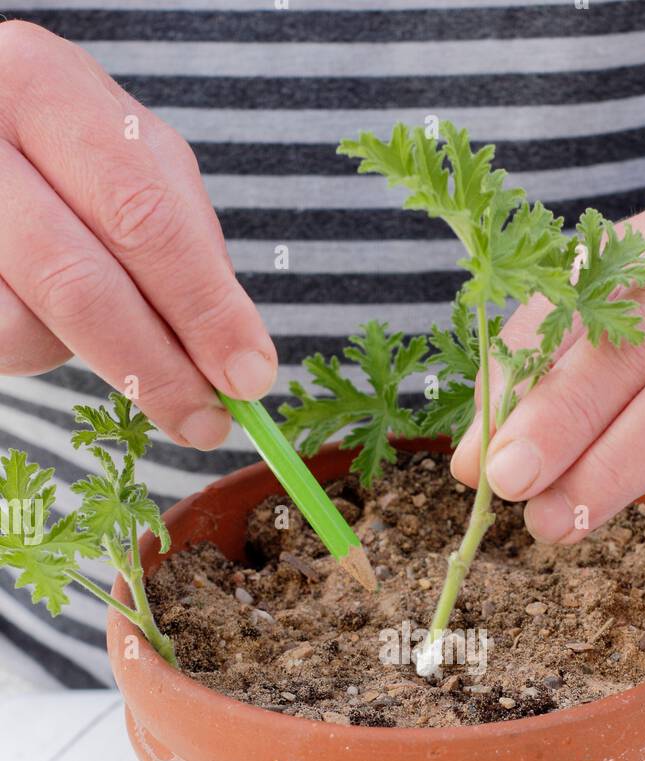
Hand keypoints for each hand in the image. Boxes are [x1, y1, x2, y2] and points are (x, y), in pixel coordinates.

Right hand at [0, 21, 276, 447]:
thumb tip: (238, 357)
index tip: (250, 374)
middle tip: (208, 422)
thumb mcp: (123, 164)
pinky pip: (0, 338)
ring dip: (97, 360)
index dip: (202, 304)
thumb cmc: (56, 162)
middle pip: (81, 279)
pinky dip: (40, 351)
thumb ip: (181, 244)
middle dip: (158, 366)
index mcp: (43, 85)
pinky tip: (45, 318)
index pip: (142, 213)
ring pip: (30, 323)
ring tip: (123, 349)